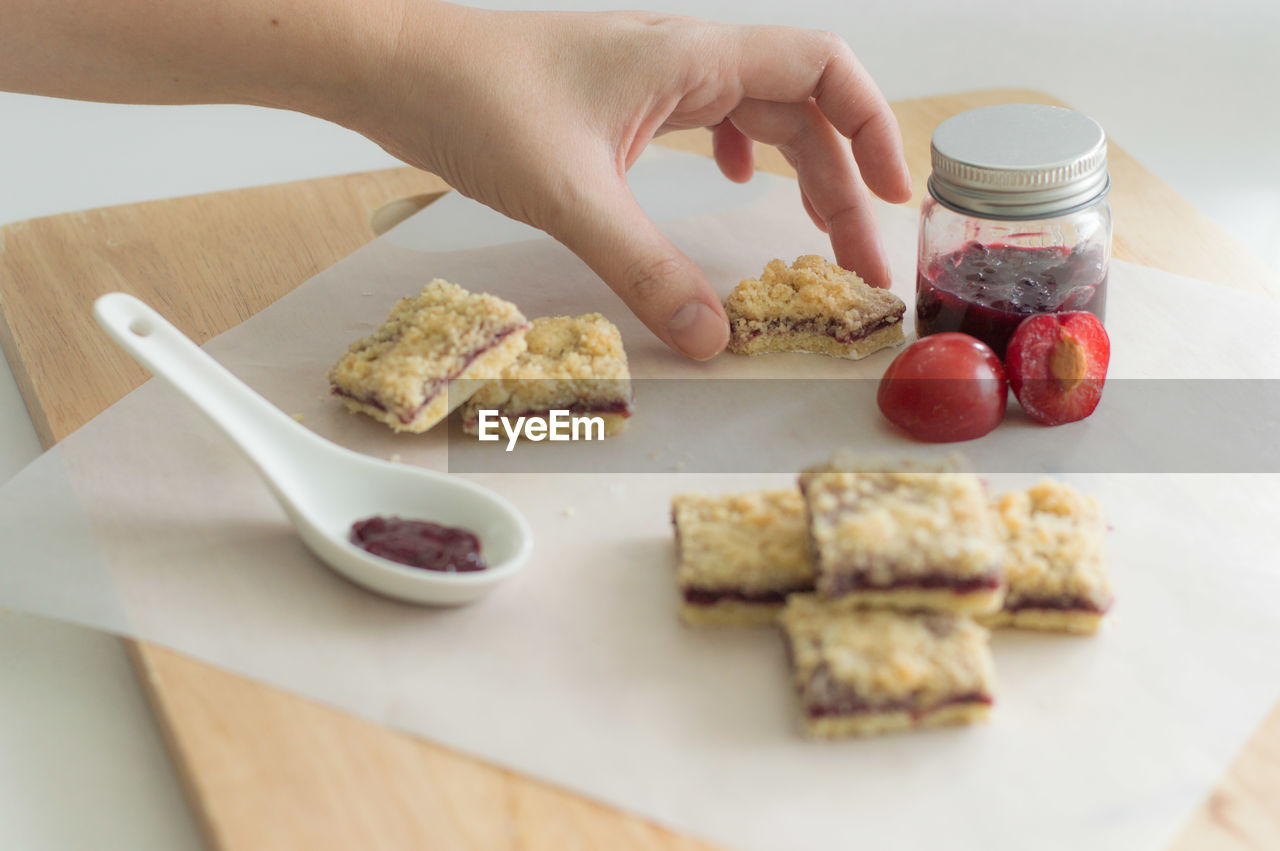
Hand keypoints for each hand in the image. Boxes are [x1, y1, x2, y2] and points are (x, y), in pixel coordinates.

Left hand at [350, 5, 910, 359]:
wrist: (394, 64)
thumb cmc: (473, 100)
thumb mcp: (571, 196)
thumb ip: (643, 270)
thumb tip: (712, 339)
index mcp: (693, 57)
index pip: (822, 68)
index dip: (873, 127)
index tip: (891, 198)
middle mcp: (685, 59)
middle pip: (798, 113)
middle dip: (838, 187)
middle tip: (854, 267)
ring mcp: (651, 78)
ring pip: (753, 122)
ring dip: (793, 177)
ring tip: (815, 240)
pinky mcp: (619, 102)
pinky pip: (704, 122)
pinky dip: (734, 156)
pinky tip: (726, 187)